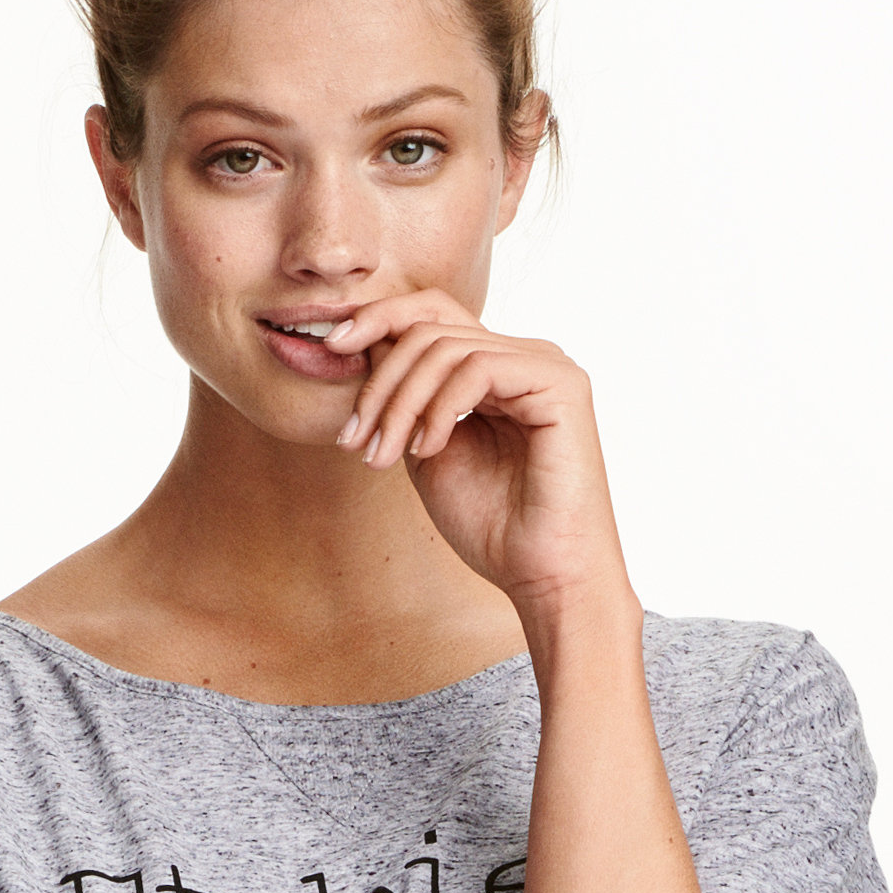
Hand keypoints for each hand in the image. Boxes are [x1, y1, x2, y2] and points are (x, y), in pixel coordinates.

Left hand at [322, 292, 628, 621]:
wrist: (543, 577)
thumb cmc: (492, 527)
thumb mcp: (424, 451)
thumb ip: (403, 399)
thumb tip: (364, 343)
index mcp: (496, 368)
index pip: (432, 315)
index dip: (379, 319)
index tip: (331, 347)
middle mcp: (524, 356)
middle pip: (431, 327)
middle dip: (380, 382)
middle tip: (355, 439)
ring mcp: (545, 365)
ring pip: (447, 347)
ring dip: (401, 402)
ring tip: (384, 454)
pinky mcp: (561, 383)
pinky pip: (478, 367)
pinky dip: (440, 408)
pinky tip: (427, 449)